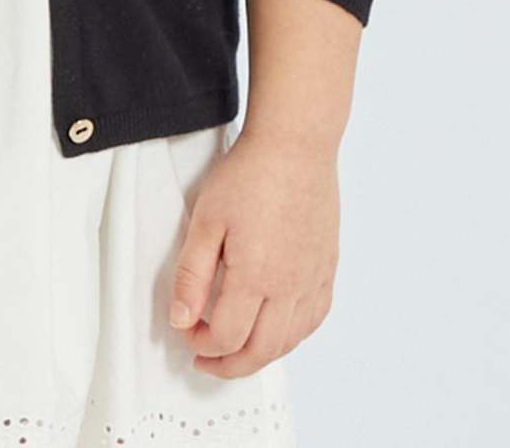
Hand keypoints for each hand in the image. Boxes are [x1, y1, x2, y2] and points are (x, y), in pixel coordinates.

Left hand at [167, 127, 338, 377]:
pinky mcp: (327, 267)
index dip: (200, 343)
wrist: (295, 145)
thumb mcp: (205, 220)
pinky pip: (314, 319)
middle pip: (261, 351)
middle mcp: (290, 288)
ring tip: (236, 348)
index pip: (227, 337)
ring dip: (260, 354)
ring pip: (290, 341)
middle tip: (206, 360)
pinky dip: (292, 335)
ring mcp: (313, 279)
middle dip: (228, 365)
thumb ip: (191, 275)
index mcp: (256, 278)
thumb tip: (181, 320)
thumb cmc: (249, 175)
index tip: (185, 332)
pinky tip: (277, 327)